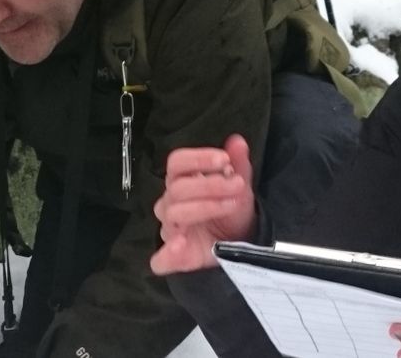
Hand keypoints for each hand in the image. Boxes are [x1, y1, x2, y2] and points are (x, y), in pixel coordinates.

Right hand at [150, 134, 256, 274]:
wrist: (240, 240)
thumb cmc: (231, 208)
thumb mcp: (239, 185)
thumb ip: (238, 164)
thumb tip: (237, 141)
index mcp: (181, 181)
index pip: (176, 162)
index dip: (198, 159)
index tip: (224, 160)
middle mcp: (170, 204)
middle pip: (177, 188)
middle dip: (210, 184)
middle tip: (237, 185)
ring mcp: (171, 231)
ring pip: (174, 214)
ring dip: (205, 206)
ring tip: (232, 205)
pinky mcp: (175, 258)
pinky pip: (160, 260)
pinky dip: (167, 253)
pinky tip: (180, 245)